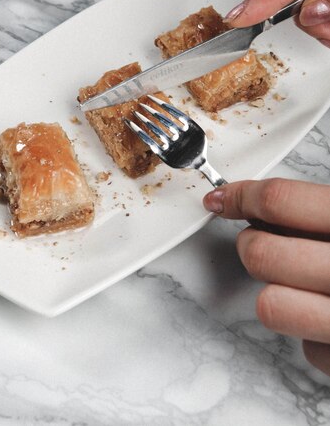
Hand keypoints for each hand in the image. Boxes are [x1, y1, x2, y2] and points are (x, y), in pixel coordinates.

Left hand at [203, 178, 329, 376]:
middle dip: (251, 245)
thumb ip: (318, 210)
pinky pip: (304, 348)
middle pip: (260, 252)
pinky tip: (325, 314)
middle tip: (263, 243)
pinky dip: (308, 331)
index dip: (241, 196)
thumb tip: (263, 202)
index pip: (279, 200)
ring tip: (293, 282)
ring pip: (268, 305)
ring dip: (274, 292)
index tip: (223, 198)